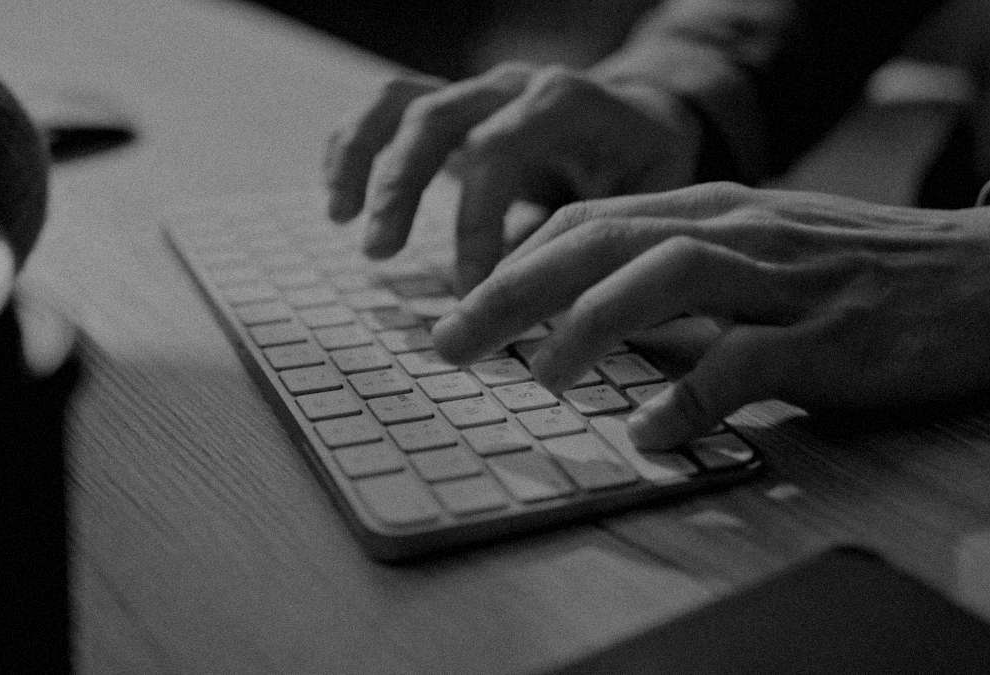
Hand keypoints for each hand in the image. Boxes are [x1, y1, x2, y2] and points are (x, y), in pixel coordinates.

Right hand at [323, 64, 700, 290]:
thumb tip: (556, 310)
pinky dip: (354, 145)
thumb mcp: (649, 198)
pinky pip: (388, 107)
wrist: (640, 119)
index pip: (500, 150)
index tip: (472, 291)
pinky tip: (340, 198)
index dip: (476, 221)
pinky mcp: (452, 104)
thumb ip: (604, 239)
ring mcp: (477, 91)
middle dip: (401, 187)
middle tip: (378, 253)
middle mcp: (513, 87)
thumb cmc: (643, 168)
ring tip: (340, 218)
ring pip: (402, 102)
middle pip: (437, 118)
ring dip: (363, 159)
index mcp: (567, 103)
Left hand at [432, 183, 989, 447]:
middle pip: (606, 240)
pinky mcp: (829, 334)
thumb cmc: (859, 272)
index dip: (515, 262)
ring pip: (668, 277)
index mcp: (714, 210)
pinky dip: (691, 396)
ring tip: (541, 374)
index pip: (591, 221)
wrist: (984, 279)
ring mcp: (784, 278)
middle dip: (517, 289)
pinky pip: (747, 361)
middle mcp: (738, 230)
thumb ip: (682, 274)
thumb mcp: (760, 253)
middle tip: (453, 340)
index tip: (460, 306)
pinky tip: (650, 432)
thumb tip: (592, 320)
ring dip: (592, 325)